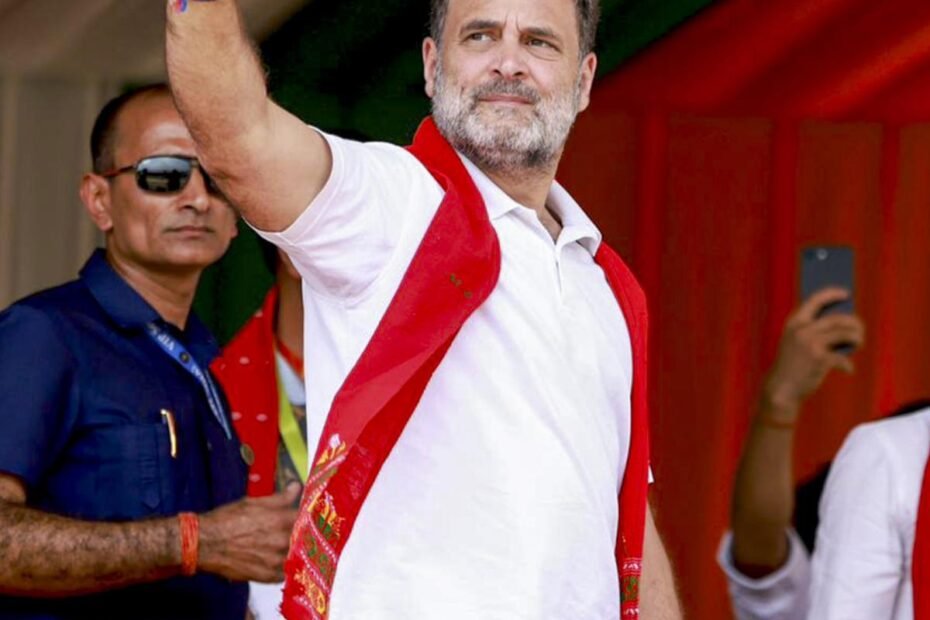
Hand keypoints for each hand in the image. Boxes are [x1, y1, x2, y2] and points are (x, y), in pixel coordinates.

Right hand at [198, 483, 300, 582]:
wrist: (204, 544)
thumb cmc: (226, 520)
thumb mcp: (254, 502)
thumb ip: (280, 497)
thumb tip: (295, 487)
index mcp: (281, 519)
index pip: (307, 518)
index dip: (308, 516)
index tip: (309, 516)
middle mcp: (282, 541)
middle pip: (304, 538)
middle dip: (302, 534)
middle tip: (295, 531)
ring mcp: (275, 561)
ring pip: (296, 555)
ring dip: (293, 550)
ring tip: (283, 546)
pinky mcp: (267, 576)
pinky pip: (284, 572)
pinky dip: (283, 566)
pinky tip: (276, 560)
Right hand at [762, 288, 864, 420]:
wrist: (781, 389)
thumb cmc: (791, 365)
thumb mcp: (794, 342)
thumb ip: (812, 330)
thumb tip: (844, 324)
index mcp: (794, 323)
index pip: (815, 300)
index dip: (832, 293)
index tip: (847, 294)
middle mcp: (803, 330)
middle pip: (838, 319)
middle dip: (854, 323)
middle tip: (860, 330)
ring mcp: (811, 344)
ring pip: (845, 334)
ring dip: (857, 338)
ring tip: (859, 343)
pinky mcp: (820, 359)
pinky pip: (843, 357)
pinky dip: (848, 365)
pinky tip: (848, 370)